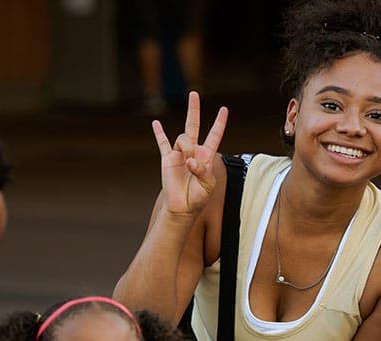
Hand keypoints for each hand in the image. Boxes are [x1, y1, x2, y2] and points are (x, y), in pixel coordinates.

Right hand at [152, 91, 227, 216]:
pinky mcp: (167, 159)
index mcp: (207, 156)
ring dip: (186, 147)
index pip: (215, 135)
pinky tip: (156, 123)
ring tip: (187, 163)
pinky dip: (159, 133)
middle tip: (193, 93)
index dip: (220, 123)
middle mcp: (193, 151)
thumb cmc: (198, 198)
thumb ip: (202, 171)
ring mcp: (179, 153)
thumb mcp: (208, 185)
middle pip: (193, 125)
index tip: (224, 109)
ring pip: (182, 138)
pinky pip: (162, 143)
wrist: (182, 207)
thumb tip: (189, 160)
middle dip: (194, 109)